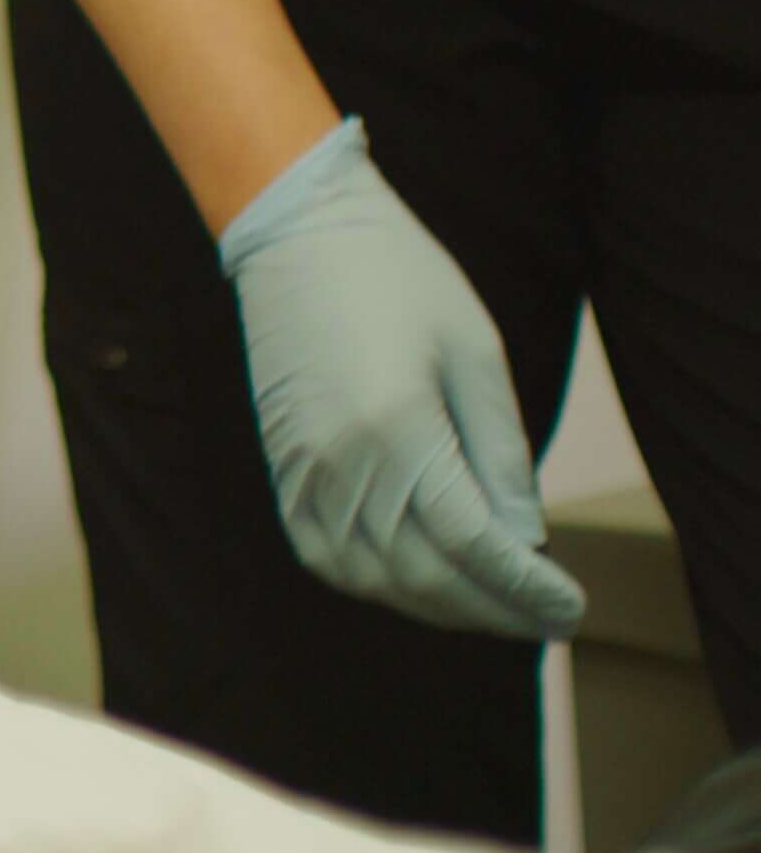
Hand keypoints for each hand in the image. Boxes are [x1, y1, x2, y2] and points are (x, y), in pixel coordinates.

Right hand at [221, 117, 582, 639]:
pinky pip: (324, 554)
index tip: (570, 607)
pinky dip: (374, 583)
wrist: (297, 233)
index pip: (473, 543)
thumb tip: (524, 536)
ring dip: (436, 607)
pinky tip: (415, 581)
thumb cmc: (399, 278)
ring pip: (371, 577)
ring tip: (490, 607)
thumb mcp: (476, 353)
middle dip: (493, 610)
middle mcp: (343, 463)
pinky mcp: (283, 466)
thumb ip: (503, 453)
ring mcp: (304, 469)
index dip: (526, 587)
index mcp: (398, 429)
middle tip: (547, 620)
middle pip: (424, 574)